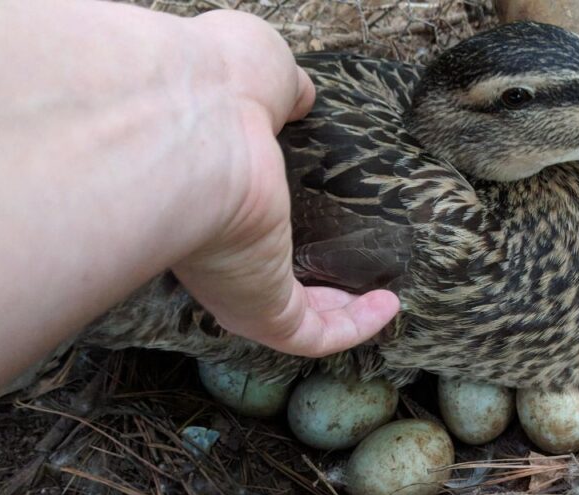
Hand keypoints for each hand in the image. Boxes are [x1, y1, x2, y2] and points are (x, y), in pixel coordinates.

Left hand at [172, 11, 399, 357]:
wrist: (191, 127)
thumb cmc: (209, 91)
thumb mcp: (253, 75)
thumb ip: (278, 90)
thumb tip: (299, 95)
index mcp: (203, 193)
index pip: (238, 224)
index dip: (275, 227)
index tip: (309, 220)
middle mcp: (213, 248)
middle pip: (264, 279)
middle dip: (310, 281)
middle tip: (348, 272)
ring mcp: (236, 285)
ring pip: (292, 316)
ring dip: (341, 311)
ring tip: (382, 297)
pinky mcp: (263, 311)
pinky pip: (315, 335)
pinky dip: (355, 326)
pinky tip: (388, 306)